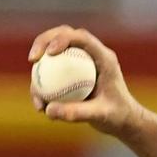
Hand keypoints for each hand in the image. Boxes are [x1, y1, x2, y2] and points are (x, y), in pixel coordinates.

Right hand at [28, 25, 142, 137]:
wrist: (124, 121)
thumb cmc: (118, 116)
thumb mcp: (100, 115)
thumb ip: (77, 112)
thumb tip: (48, 110)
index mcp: (104, 58)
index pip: (82, 38)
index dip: (62, 38)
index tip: (48, 54)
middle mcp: (92, 55)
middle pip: (64, 35)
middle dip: (44, 41)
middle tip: (32, 59)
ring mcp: (82, 62)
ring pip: (55, 53)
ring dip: (40, 68)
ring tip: (35, 95)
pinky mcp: (74, 73)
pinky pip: (53, 74)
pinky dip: (44, 86)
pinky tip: (41, 107)